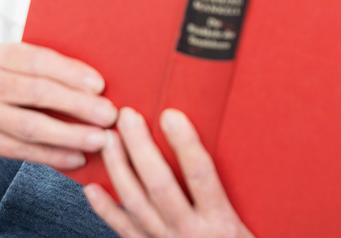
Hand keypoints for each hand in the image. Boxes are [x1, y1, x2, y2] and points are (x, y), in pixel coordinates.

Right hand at [0, 42, 116, 221]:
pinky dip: (54, 155)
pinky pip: (24, 150)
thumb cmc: (1, 92)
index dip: (70, 72)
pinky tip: (78, 158)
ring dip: (71, 134)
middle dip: (78, 104)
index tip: (100, 85)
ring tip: (100, 139)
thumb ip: (43, 71)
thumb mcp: (11, 71)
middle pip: (37, 92)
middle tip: (109, 115)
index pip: (37, 60)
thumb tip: (98, 85)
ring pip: (31, 125)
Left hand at [85, 108, 253, 237]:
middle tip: (128, 116)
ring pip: (136, 204)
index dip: (185, 144)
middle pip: (159, 185)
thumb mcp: (249, 228)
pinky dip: (106, 211)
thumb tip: (218, 154)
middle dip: (140, 148)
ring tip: (108, 139)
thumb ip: (230, 196)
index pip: (201, 176)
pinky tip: (91, 189)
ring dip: (119, 169)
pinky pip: (125, 232)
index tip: (171, 115)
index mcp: (222, 224)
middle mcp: (191, 234)